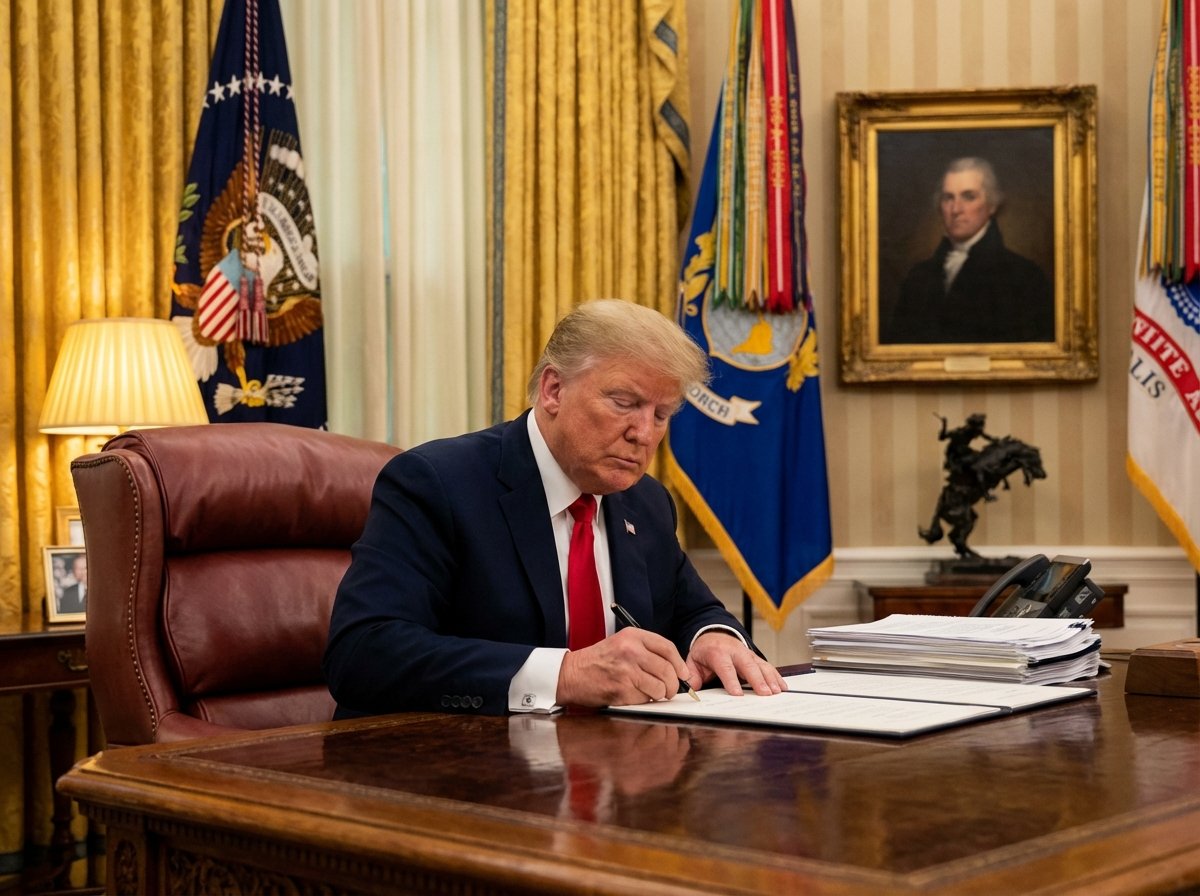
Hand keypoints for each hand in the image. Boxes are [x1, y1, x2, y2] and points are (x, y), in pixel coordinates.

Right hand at [556, 627, 688, 706]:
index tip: (683, 674)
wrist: (571, 674)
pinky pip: (646, 699)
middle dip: (673, 685)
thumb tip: (675, 669)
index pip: (667, 648)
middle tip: (670, 690)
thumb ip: (646, 651)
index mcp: (633, 636)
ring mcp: (627, 671)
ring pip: (660, 687)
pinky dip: (644, 701)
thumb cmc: (598, 661)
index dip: (679, 664)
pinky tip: (633, 695)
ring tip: (650, 693)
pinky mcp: (622, 690)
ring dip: (659, 694)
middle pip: (668, 670)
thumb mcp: (622, 643)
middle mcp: (631, 651)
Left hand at [685, 631, 786, 696]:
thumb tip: (693, 690)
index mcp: (717, 652)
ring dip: (770, 678)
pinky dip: (776, 676)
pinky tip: (782, 686)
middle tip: (765, 694)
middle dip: (757, 680)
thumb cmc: (704, 652)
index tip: (737, 694)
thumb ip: (692, 676)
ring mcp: (747, 653)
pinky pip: (767, 666)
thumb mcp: (693, 661)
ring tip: (776, 692)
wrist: (713, 634)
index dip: (731, 681)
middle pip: (748, 665)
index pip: (725, 667)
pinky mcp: (755, 657)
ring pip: (761, 665)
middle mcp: (735, 651)